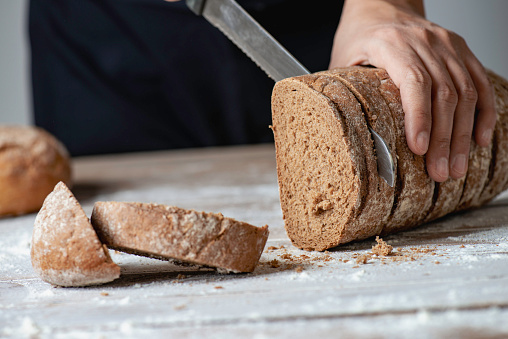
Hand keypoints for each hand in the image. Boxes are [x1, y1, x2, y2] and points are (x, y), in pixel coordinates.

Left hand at [329, 0, 496, 181]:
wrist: (382, 4)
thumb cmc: (359, 34)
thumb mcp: (341, 60)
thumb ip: (345, 91)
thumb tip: (339, 134)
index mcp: (391, 43)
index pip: (413, 81)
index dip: (419, 117)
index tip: (419, 148)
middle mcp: (424, 41)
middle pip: (444, 93)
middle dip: (444, 139)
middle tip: (441, 172)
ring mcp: (447, 44)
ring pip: (465, 92)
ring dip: (463, 134)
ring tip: (458, 166)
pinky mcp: (460, 49)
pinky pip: (479, 82)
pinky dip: (484, 112)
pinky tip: (479, 138)